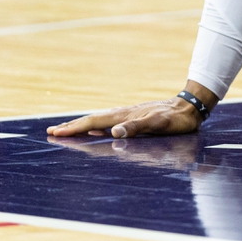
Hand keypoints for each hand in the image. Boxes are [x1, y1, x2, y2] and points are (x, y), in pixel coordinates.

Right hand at [47, 97, 203, 138]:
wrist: (190, 108)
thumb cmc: (175, 120)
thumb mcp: (158, 124)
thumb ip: (137, 127)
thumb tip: (114, 132)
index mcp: (125, 115)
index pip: (94, 121)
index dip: (74, 128)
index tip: (55, 132)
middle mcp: (123, 113)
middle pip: (92, 119)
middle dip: (72, 126)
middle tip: (51, 131)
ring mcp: (128, 114)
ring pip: (99, 119)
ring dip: (82, 125)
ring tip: (67, 129)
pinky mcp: (134, 116)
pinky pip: (109, 121)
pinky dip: (96, 125)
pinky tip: (95, 129)